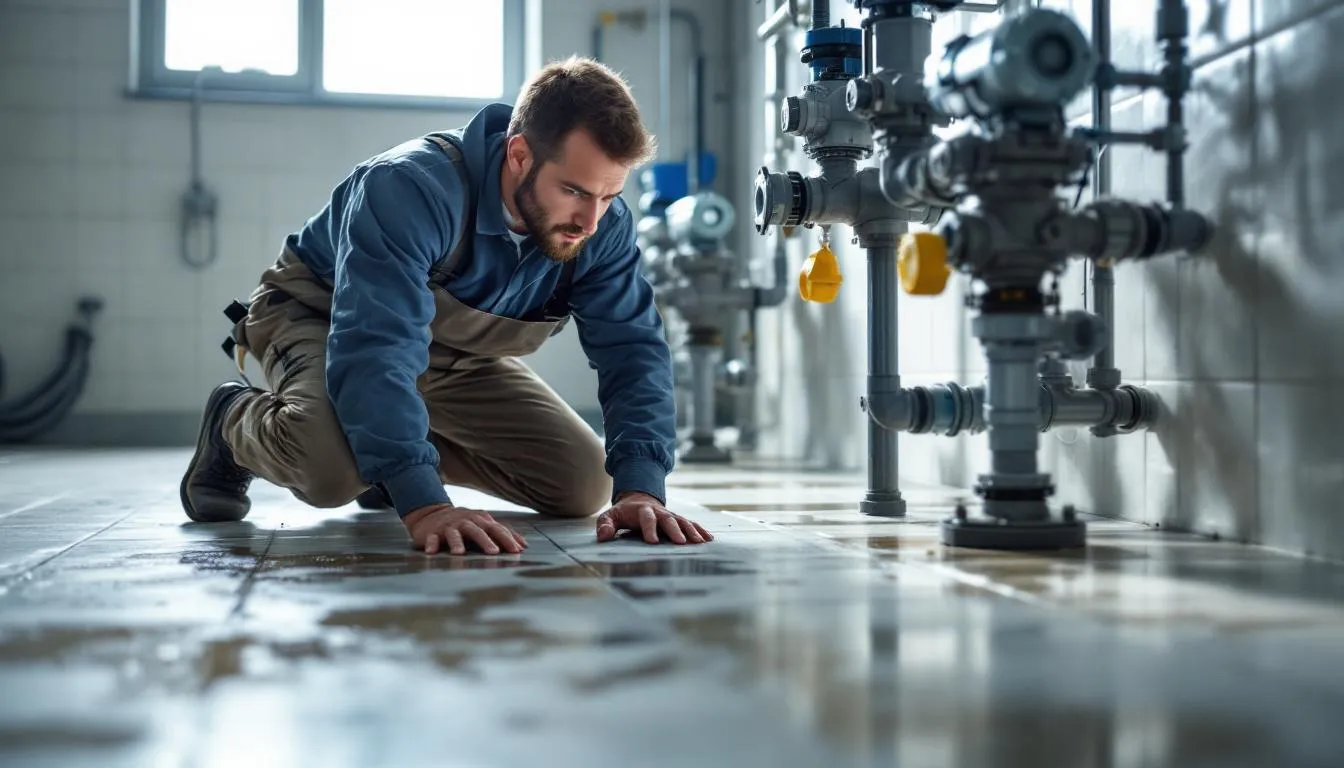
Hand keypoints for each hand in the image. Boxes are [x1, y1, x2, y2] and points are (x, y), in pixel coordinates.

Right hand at [402, 503, 527, 554]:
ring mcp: (449, 526)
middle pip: (478, 529)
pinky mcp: (432, 532)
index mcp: (481, 520)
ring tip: (460, 553)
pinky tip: (432, 552)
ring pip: (455, 532)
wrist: (432, 514)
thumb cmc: (464, 523)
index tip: (517, 551)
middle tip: (494, 552)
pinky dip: (431, 544)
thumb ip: (503, 534)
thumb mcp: (484, 525)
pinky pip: (431, 538)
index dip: (507, 539)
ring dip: (457, 542)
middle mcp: (466, 521)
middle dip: (486, 540)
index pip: (497, 529)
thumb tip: (524, 546)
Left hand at [595, 492, 713, 544]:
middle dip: (675, 530)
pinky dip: (700, 530)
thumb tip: (603, 537)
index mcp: (642, 511)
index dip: (650, 529)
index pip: (646, 519)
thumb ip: (605, 525)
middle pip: (668, 519)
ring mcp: (670, 515)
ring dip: (692, 531)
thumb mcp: (610, 516)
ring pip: (683, 521)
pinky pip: (691, 524)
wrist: (638, 499)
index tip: (652, 542)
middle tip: (681, 543)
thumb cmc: (623, 513)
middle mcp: (659, 512)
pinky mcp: (678, 519)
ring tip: (700, 543)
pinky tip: (709, 539)